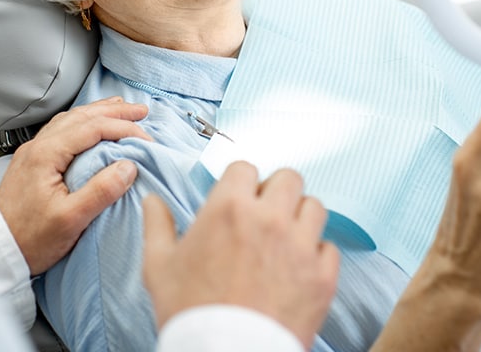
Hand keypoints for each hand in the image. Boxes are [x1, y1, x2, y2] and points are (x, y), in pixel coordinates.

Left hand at [0, 96, 151, 275]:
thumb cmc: (30, 239)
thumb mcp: (70, 220)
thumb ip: (101, 191)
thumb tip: (128, 167)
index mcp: (46, 154)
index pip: (92, 128)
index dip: (123, 128)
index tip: (146, 137)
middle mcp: (37, 146)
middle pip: (81, 116)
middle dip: (114, 111)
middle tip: (141, 112)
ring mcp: (33, 152)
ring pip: (70, 120)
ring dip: (98, 113)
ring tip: (120, 110)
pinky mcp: (32, 162)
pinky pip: (62, 130)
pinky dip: (83, 123)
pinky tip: (90, 127)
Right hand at [143, 162, 339, 349]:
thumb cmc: (190, 313)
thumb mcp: (159, 266)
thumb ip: (157, 226)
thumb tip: (152, 201)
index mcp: (229, 208)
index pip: (246, 168)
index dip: (240, 183)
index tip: (239, 199)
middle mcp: (270, 219)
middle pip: (289, 179)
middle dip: (277, 192)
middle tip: (266, 214)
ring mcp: (300, 246)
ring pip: (314, 208)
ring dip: (300, 218)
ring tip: (285, 239)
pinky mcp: (322, 276)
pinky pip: (329, 248)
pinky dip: (316, 256)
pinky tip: (299, 269)